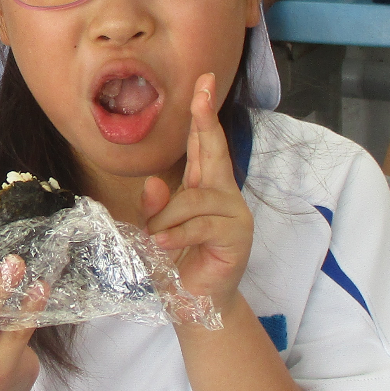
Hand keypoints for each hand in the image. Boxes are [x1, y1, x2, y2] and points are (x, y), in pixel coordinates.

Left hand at [140, 74, 252, 316]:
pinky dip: (176, 234)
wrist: (195, 307)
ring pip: (194, 199)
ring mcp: (234, 215)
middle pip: (215, 152)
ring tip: (155, 238)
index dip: (202, 115)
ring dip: (167, 219)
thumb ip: (154, 208)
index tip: (203, 83)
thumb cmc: (176, 267)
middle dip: (206, 120)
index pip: (203, 146)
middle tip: (201, 91)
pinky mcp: (237, 237)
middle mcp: (224, 195)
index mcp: (205, 188)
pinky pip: (200, 226)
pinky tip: (161, 244)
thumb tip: (153, 182)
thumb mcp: (154, 234)